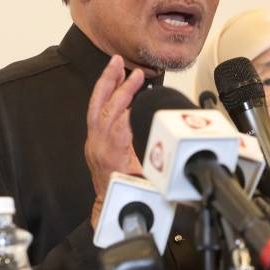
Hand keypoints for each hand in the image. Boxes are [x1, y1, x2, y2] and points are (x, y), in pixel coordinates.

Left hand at [85, 55, 144, 228]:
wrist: (111, 206)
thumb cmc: (131, 194)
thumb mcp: (151, 183)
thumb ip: (161, 164)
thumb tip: (176, 150)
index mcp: (114, 157)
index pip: (119, 127)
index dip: (131, 109)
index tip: (146, 94)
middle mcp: (99, 147)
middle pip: (106, 111)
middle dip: (121, 88)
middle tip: (136, 73)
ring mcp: (94, 142)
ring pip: (96, 107)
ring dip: (106, 84)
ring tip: (116, 63)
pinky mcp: (94, 139)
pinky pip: (95, 111)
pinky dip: (103, 93)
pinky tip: (112, 82)